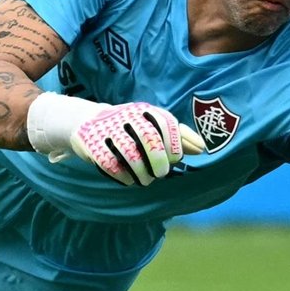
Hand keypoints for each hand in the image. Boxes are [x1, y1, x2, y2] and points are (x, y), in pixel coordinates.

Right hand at [70, 102, 204, 185]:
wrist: (87, 121)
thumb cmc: (130, 126)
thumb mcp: (153, 124)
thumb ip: (177, 136)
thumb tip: (202, 148)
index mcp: (144, 110)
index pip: (165, 123)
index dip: (173, 143)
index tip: (175, 159)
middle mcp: (127, 116)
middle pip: (148, 137)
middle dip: (158, 160)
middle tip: (161, 173)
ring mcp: (108, 129)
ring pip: (130, 153)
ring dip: (141, 171)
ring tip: (146, 180)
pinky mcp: (92, 144)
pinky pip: (110, 163)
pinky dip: (123, 176)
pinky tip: (129, 180)